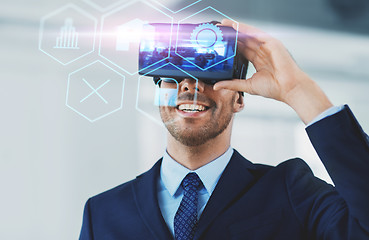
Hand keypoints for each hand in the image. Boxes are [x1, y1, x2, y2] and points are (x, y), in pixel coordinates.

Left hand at [213, 19, 332, 123]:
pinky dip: (246, 29)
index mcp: (258, 61)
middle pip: (244, 40)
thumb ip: (232, 84)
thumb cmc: (274, 88)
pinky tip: (236, 26)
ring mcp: (267, 46)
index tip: (219, 42)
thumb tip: (217, 86)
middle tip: (218, 29)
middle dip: (231, 34)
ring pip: (249, 34)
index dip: (231, 45)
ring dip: (237, 28)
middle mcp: (262, 52)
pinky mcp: (272, 43)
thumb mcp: (247, 85)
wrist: (288, 88)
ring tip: (224, 24)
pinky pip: (256, 33)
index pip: (242, 50)